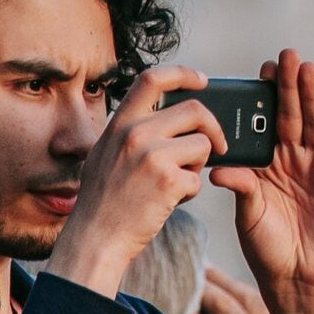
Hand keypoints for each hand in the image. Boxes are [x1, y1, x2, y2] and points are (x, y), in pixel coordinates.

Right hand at [42, 63, 217, 302]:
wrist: (95, 239)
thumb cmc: (103, 201)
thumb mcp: (105, 153)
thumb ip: (131, 132)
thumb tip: (165, 116)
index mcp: (120, 124)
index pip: (153, 79)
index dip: (182, 74)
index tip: (202, 81)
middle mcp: (135, 133)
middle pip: (194, 110)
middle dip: (212, 128)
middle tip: (218, 144)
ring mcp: (152, 156)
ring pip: (202, 145)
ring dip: (198, 165)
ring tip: (177, 182)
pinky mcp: (169, 181)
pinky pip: (198, 178)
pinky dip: (191, 192)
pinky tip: (170, 201)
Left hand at [213, 51, 313, 313]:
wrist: (294, 278)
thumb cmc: (266, 246)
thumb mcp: (247, 214)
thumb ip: (240, 187)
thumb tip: (217, 169)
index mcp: (266, 163)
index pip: (266, 122)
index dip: (265, 97)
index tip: (259, 71)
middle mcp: (292, 160)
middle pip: (291, 116)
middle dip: (289, 86)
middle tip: (286, 55)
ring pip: (313, 125)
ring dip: (311, 96)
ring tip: (308, 68)